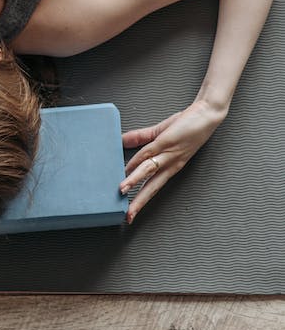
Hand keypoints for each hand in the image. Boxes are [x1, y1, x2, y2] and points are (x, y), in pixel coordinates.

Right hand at [120, 99, 227, 222]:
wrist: (206, 114)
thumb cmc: (188, 124)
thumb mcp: (160, 134)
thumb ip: (140, 138)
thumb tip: (122, 141)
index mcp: (170, 166)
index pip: (153, 187)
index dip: (141, 200)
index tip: (131, 212)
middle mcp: (170, 165)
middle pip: (152, 187)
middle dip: (139, 202)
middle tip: (128, 215)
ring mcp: (168, 154)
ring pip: (148, 172)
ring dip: (134, 182)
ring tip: (123, 191)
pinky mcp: (167, 142)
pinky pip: (148, 153)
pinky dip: (137, 161)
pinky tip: (128, 168)